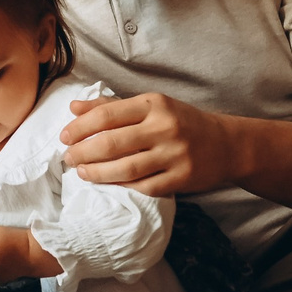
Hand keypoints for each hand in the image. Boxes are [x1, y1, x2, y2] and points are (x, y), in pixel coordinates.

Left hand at [59, 92, 242, 195]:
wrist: (226, 144)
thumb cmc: (182, 122)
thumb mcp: (151, 106)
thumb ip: (112, 106)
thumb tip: (74, 107)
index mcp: (154, 104)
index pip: (107, 115)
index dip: (80, 127)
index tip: (64, 137)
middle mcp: (164, 127)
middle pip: (111, 143)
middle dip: (82, 152)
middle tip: (67, 158)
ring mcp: (174, 154)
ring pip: (125, 168)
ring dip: (97, 173)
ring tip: (81, 173)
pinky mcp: (181, 178)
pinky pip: (144, 186)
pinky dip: (122, 186)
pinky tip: (108, 184)